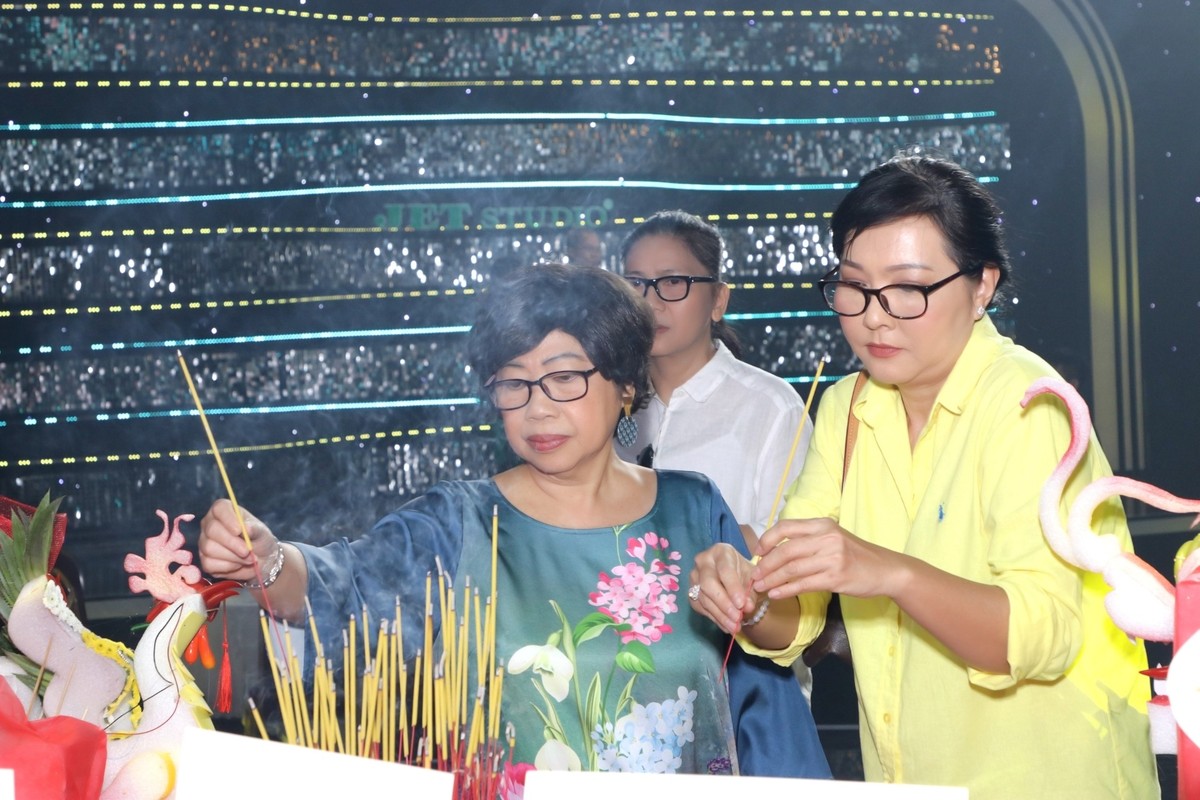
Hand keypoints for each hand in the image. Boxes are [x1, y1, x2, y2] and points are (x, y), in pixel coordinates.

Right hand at [198, 499, 276, 583]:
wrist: (261, 559)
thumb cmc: (260, 540)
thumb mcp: (262, 532)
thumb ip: (254, 529)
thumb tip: (246, 528)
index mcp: (223, 510)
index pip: (219, 508)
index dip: (227, 519)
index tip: (239, 530)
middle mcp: (210, 524)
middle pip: (212, 530)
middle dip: (232, 543)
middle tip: (247, 550)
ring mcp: (204, 542)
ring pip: (210, 548)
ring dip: (233, 557)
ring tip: (248, 558)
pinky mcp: (204, 560)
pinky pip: (209, 564)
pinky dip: (227, 567)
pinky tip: (237, 564)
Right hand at [687, 543, 763, 633]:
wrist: (735, 579)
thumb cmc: (745, 574)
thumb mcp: (753, 579)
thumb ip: (751, 591)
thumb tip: (746, 607)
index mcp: (721, 552)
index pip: (725, 569)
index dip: (733, 588)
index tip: (742, 604)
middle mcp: (703, 561)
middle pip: (708, 583)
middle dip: (724, 603)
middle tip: (737, 617)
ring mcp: (694, 577)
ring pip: (703, 598)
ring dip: (720, 615)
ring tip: (735, 627)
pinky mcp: (690, 592)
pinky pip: (701, 608)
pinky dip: (715, 619)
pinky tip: (727, 626)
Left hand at [752, 517, 906, 600]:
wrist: (886, 570)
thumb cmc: (855, 554)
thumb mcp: (833, 537)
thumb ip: (808, 539)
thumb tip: (774, 550)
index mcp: (823, 525)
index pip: (786, 527)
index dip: (767, 540)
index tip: (757, 553)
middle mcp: (827, 538)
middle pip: (785, 550)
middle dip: (765, 565)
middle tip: (754, 576)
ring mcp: (832, 558)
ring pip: (792, 569)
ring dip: (771, 579)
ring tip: (759, 587)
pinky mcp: (836, 578)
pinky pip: (803, 584)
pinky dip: (785, 590)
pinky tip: (775, 594)